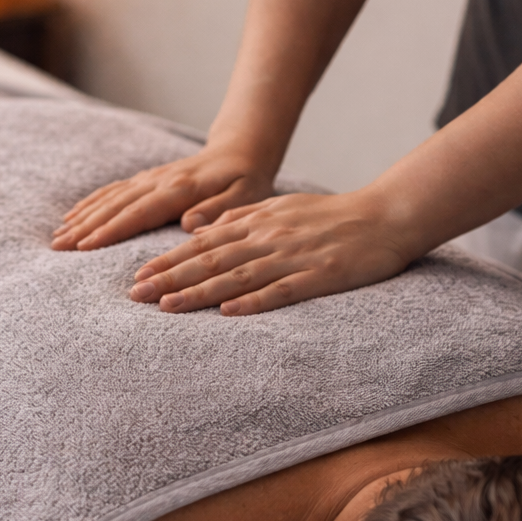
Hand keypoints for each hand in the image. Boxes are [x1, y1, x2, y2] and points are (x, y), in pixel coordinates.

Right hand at [51, 148, 275, 250]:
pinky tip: (72, 216)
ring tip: (57, 236)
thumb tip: (190, 223)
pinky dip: (91, 203)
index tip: (85, 246)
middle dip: (85, 226)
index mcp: (181, 189)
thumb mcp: (247, 197)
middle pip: (116, 205)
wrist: (242, 151)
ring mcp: (150, 179)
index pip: (139, 212)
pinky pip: (113, 191)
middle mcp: (159, 181)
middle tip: (58, 247)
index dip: (111, 230)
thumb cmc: (247, 180)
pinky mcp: (146, 180)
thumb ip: (220, 211)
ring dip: (82, 216)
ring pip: (110, 197)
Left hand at [127, 190, 415, 314]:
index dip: (169, 261)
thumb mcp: (280, 208)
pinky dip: (253, 301)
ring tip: (168, 307)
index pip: (203, 244)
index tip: (138, 277)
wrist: (385, 215)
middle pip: (211, 260)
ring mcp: (293, 257)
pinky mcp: (319, 276)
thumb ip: (240, 218)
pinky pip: (281, 290)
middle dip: (171, 278)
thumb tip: (200, 231)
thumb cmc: (331, 216)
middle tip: (136, 296)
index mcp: (258, 221)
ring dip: (200, 292)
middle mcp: (269, 237)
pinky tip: (228, 313)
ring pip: (237, 276)